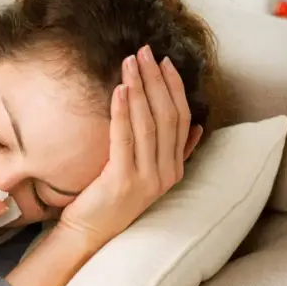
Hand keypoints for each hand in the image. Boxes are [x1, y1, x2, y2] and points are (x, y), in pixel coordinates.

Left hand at [59, 45, 203, 247]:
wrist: (89, 233)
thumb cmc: (110, 200)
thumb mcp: (147, 175)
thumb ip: (172, 154)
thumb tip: (197, 129)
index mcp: (174, 169)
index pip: (181, 119)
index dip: (174, 88)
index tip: (163, 62)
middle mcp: (166, 174)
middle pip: (167, 116)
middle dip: (156, 80)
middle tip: (144, 52)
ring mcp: (146, 179)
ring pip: (148, 124)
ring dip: (139, 89)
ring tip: (129, 64)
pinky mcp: (122, 181)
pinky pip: (125, 139)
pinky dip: (122, 112)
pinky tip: (118, 90)